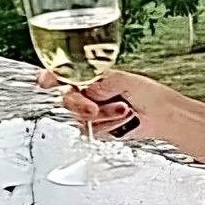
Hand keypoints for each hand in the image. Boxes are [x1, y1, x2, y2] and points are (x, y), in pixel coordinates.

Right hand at [36, 67, 175, 142]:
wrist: (160, 115)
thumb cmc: (145, 92)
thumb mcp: (120, 79)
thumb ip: (98, 82)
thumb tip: (82, 86)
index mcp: (91, 76)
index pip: (63, 74)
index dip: (51, 77)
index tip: (44, 81)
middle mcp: (88, 93)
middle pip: (66, 99)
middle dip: (79, 104)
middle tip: (93, 108)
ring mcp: (91, 112)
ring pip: (79, 116)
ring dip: (103, 115)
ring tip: (123, 109)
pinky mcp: (97, 128)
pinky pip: (91, 130)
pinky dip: (108, 126)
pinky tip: (122, 118)